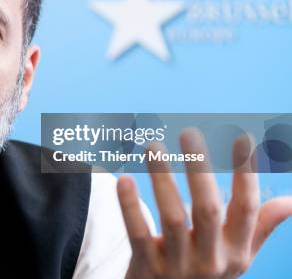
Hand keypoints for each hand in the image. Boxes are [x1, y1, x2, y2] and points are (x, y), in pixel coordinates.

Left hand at [117, 128, 291, 278]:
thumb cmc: (205, 270)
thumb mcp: (236, 255)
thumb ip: (260, 226)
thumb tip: (291, 201)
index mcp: (235, 251)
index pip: (246, 208)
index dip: (247, 174)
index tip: (243, 138)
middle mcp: (210, 259)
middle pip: (208, 210)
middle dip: (200, 171)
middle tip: (189, 132)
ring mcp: (177, 265)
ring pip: (172, 218)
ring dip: (162, 179)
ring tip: (153, 146)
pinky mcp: (147, 266)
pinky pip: (138, 234)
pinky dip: (130, 207)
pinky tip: (123, 180)